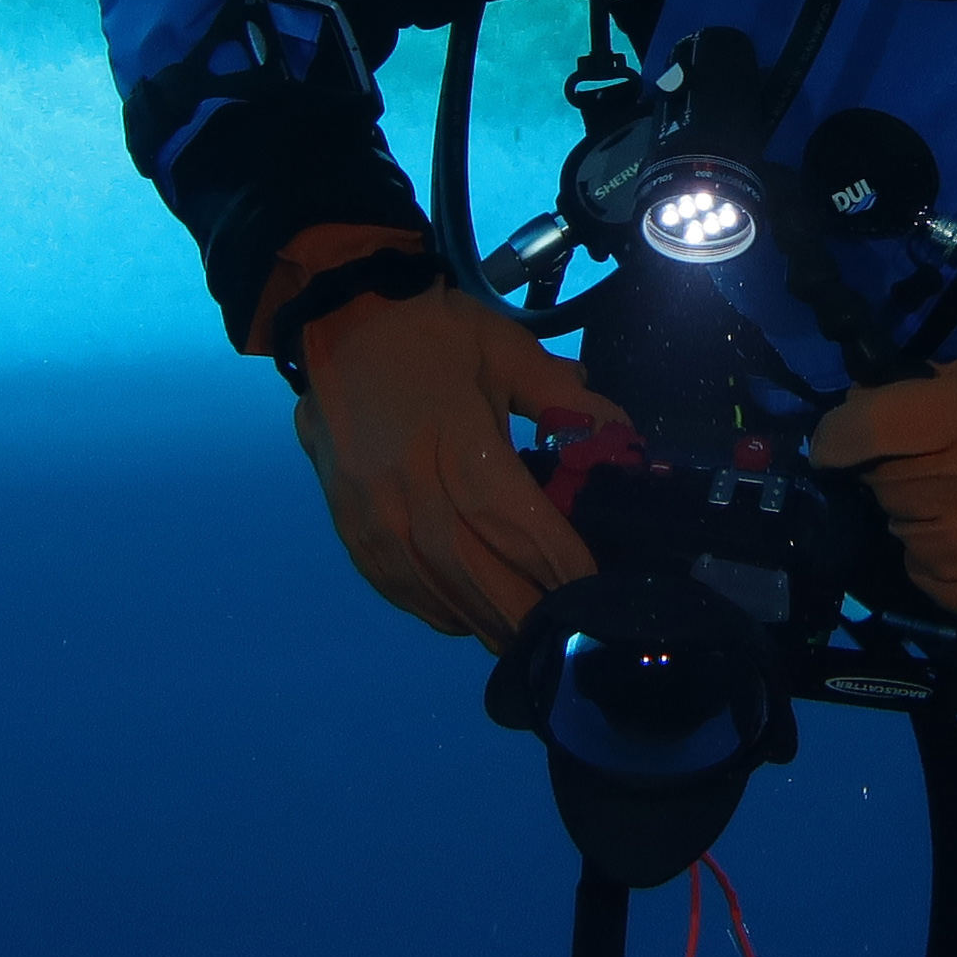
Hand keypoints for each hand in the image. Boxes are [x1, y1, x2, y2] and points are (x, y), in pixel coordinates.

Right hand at [264, 228, 626, 650]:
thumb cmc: (432, 335)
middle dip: (522, 607)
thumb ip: (564, 396)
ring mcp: (372, 511)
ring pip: (432, 585)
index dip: (555, 562)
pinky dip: (434, 608)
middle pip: (472, 569)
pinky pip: (394, 583)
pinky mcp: (349, 522)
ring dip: (481, 618)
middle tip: (563, 632)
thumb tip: (619, 436)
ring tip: (522, 637)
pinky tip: (466, 619)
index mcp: (456, 439)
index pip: (512, 521)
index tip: (592, 590)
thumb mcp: (506, 348)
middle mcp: (409, 485)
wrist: (338, 320)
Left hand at [805, 332, 956, 628]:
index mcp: (954, 419)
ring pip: (903, 532)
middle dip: (900, 469)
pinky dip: (947, 558)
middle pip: (878, 485)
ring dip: (926, 513)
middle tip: (952, 457)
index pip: (850, 434)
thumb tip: (879, 407)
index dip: (838, 434)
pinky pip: (931, 577)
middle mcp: (946, 490)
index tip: (847, 436)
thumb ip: (936, 388)